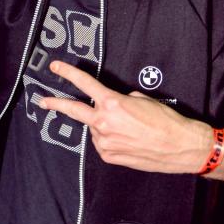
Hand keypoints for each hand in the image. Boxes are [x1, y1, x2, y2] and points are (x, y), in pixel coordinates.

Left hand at [38, 60, 211, 173]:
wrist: (180, 146)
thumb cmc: (166, 121)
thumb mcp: (142, 99)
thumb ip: (120, 99)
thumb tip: (111, 104)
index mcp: (112, 103)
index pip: (84, 84)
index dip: (68, 73)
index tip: (55, 67)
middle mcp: (103, 123)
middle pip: (73, 110)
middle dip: (56, 103)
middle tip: (43, 100)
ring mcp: (104, 141)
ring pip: (95, 128)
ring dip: (103, 126)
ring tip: (127, 129)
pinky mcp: (108, 156)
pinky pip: (102, 143)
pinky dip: (110, 139)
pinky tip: (127, 140)